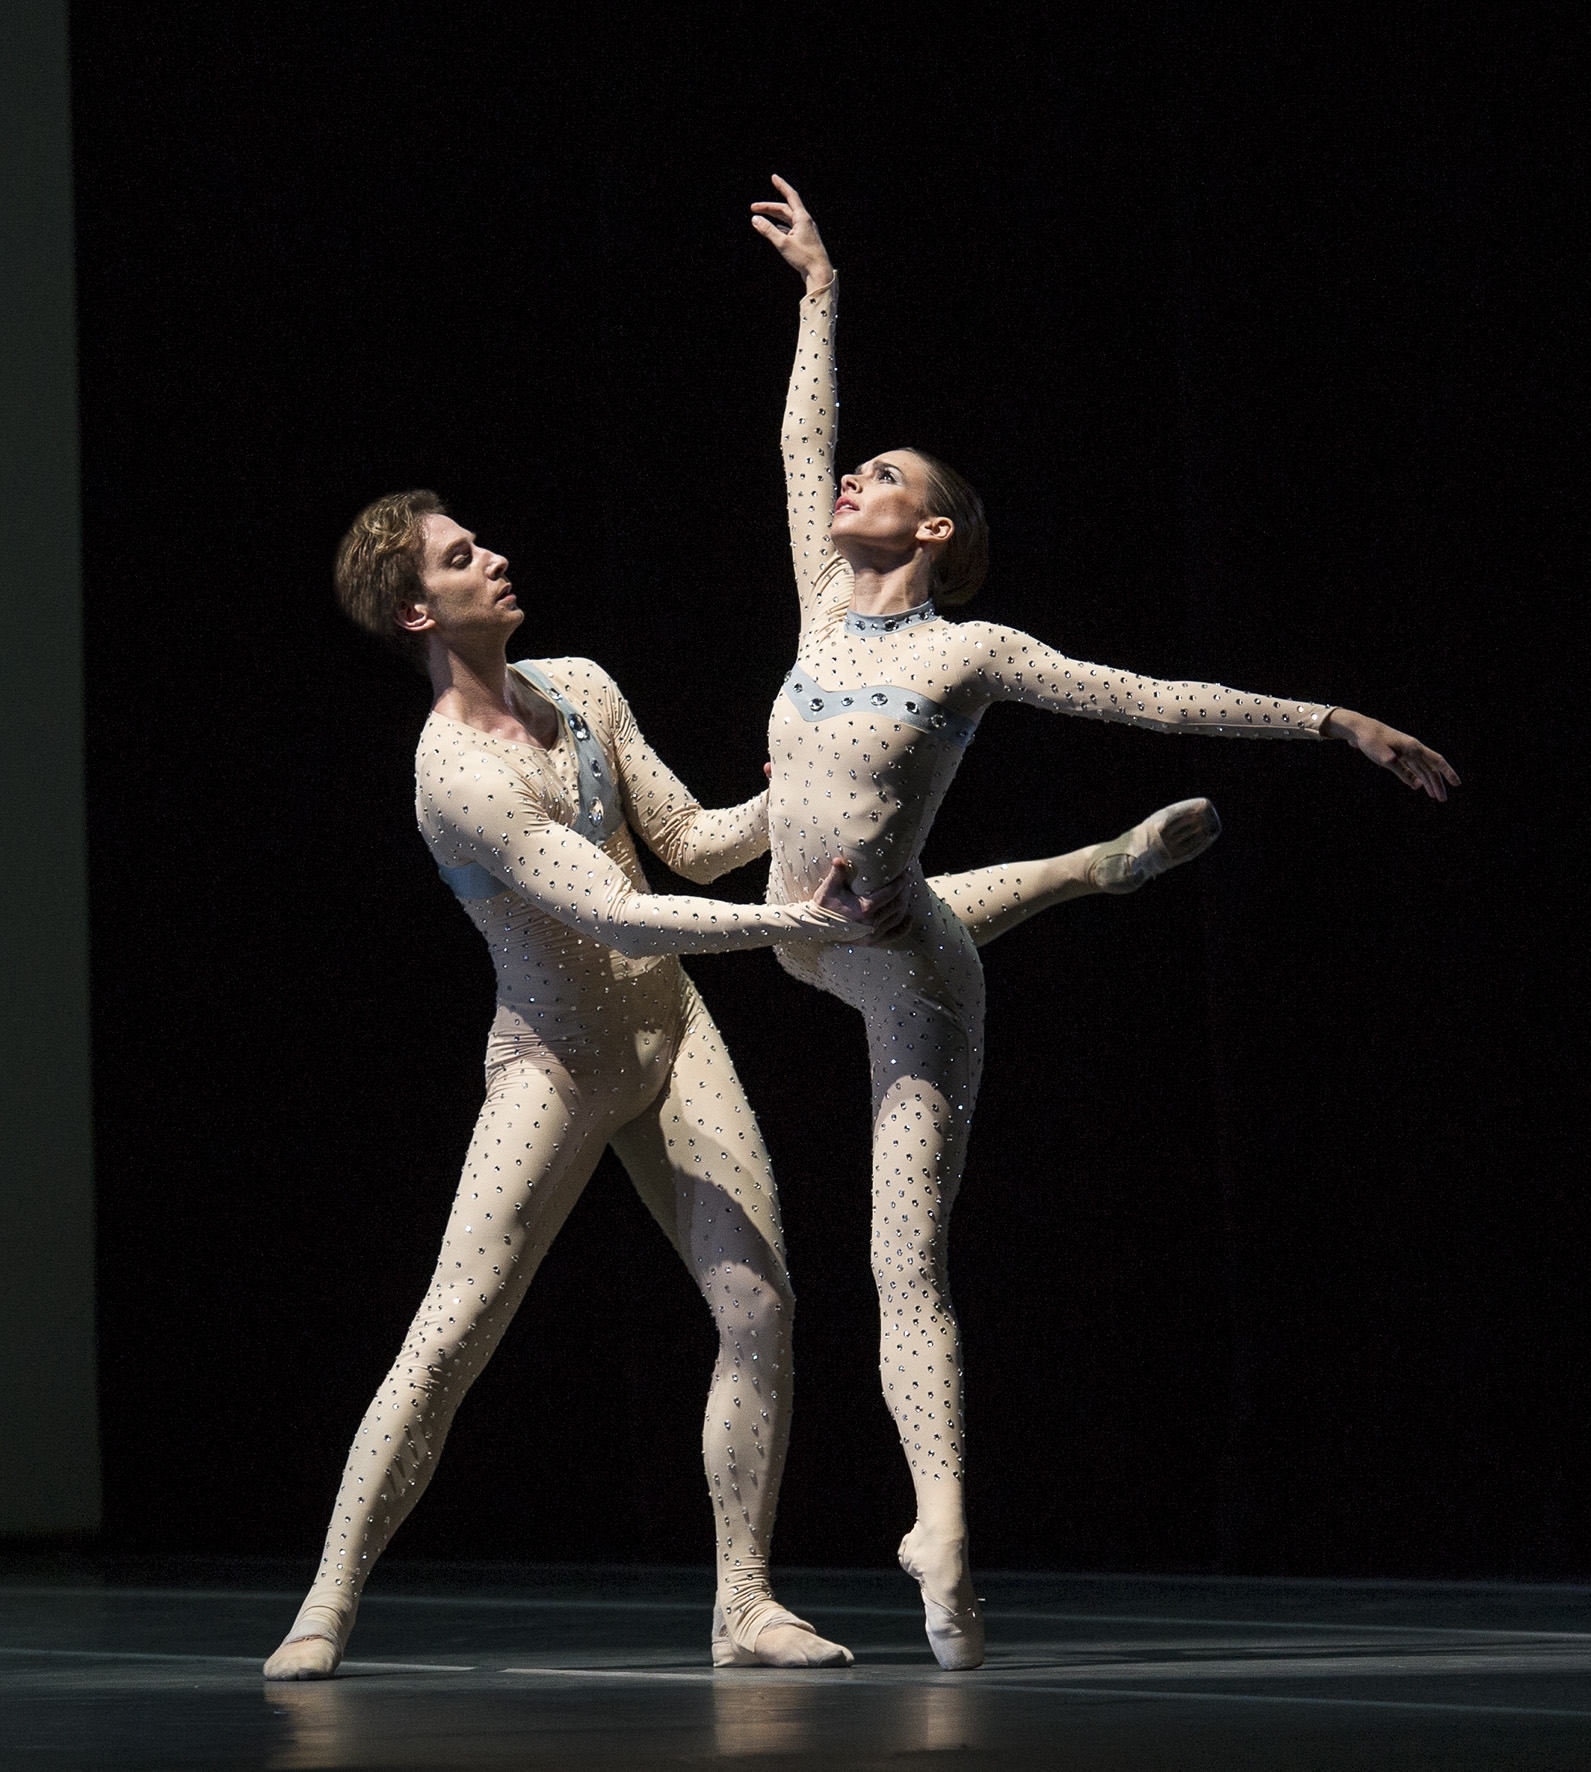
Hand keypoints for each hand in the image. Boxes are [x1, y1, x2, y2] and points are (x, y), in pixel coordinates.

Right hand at [750, 175, 832, 294]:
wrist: (819, 272)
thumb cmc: (803, 258)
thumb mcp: (783, 244)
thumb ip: (768, 230)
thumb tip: (755, 219)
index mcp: (802, 218)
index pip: (791, 196)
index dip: (782, 186)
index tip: (774, 177)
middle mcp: (805, 221)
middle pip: (785, 209)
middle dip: (769, 207)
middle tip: (753, 208)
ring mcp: (805, 231)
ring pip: (787, 219)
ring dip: (774, 217)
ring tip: (760, 218)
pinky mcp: (804, 240)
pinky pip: (791, 228)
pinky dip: (781, 226)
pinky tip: (775, 229)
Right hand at [811, 856, 914, 943]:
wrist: (815, 927)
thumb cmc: (822, 907)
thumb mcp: (828, 888)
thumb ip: (837, 873)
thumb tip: (840, 859)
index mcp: (864, 908)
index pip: (890, 893)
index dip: (900, 882)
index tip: (906, 873)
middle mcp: (871, 923)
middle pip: (897, 905)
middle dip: (905, 891)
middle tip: (908, 879)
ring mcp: (872, 934)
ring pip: (897, 918)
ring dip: (905, 904)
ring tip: (907, 892)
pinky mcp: (871, 942)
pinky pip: (894, 935)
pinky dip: (904, 927)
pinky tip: (910, 917)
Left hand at [1322, 708, 1460, 801]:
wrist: (1360, 729)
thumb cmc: (1372, 741)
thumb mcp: (1386, 759)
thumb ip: (1402, 773)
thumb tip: (1418, 786)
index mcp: (1414, 747)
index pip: (1437, 761)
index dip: (1448, 773)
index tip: (1457, 784)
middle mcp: (1413, 749)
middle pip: (1430, 769)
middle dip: (1437, 784)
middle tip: (1442, 800)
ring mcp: (1406, 752)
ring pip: (1422, 769)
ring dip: (1428, 783)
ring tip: (1434, 796)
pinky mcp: (1398, 754)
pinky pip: (1412, 768)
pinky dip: (1417, 778)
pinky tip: (1419, 786)